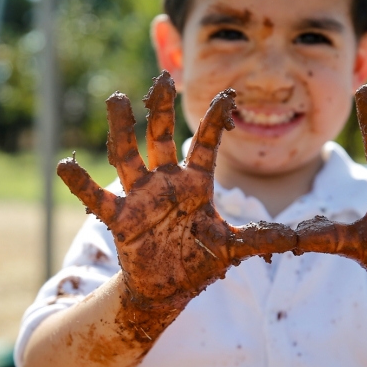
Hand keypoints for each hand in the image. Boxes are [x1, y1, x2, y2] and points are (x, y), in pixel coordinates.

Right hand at [57, 71, 294, 310]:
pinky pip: (97, 197)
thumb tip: (301, 239)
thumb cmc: (199, 262)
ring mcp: (141, 197)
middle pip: (161, 137)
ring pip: (128, 155)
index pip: (206, 144)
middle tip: (161, 78)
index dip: (217, 120)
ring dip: (121, 128)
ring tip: (117, 98)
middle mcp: (166, 183)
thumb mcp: (234, 248)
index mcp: (195, 184)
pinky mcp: (120, 218)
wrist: (168, 288)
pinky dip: (81, 183)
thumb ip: (263, 239)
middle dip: (161, 109)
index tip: (230, 95)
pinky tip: (65, 164)